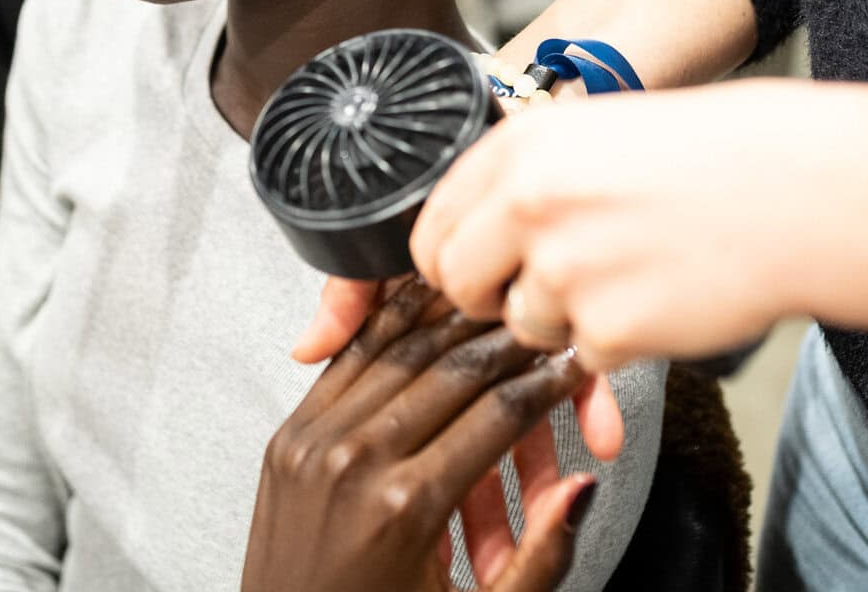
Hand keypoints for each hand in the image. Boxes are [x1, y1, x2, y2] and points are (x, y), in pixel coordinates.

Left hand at [243, 279, 599, 591]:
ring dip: (454, 324)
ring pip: (399, 352)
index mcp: (406, 508)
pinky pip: (346, 366)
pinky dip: (390, 333)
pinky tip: (424, 315)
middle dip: (510, 342)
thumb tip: (581, 486)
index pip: (500, 414)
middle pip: (453, 371)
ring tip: (498, 312)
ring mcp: (311, 443)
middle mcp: (354, 463)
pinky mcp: (286, 437)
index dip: (552, 381)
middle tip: (547, 326)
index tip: (581, 364)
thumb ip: (540, 555)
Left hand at [413, 83, 808, 374]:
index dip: (448, 258)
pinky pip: (583, 354)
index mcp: (518, 149)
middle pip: (457, 284)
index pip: (432, 225)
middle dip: (485, 300)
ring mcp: (565, 269)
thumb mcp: (593, 135)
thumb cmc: (704, 158)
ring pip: (521, 325)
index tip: (469, 271)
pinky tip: (660, 297)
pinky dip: (617, 342)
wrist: (797, 192)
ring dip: (564, 318)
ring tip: (627, 276)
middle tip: (532, 293)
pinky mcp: (608, 327)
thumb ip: (523, 180)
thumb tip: (470, 234)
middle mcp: (528, 204)